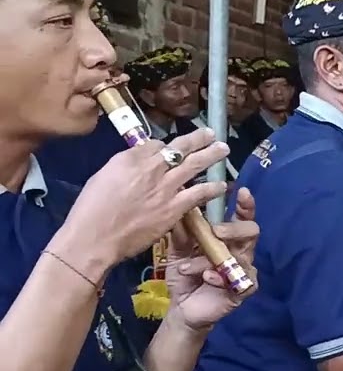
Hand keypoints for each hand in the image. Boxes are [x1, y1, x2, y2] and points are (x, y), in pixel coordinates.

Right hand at [62, 129, 229, 267]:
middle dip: (198, 138)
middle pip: (179, 148)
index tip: (172, 149)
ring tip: (223, 149)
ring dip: (211, 155)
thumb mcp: (102, 176)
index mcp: (129, 159)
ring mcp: (164, 188)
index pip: (155, 145)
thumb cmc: (91, 210)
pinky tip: (222, 185)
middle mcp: (150, 169)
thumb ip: (124, 167)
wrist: (94, 237)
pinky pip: (198, 194)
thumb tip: (139, 163)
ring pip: (193, 165)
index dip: (166, 146)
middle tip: (211, 133)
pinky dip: (212, 188)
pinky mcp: (173, 208)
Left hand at [165, 187, 259, 329]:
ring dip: (211, 259)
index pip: (241, 217)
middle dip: (235, 228)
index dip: (245, 205)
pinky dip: (219, 278)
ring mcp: (242, 270)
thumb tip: (180, 207)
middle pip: (251, 231)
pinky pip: (239, 280)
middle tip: (216, 231)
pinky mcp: (242, 290)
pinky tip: (206, 278)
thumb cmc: (184, 275)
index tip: (242, 192)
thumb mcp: (177, 251)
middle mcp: (239, 250)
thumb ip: (181, 233)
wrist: (181, 308)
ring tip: (188, 267)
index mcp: (227, 237)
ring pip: (240, 256)